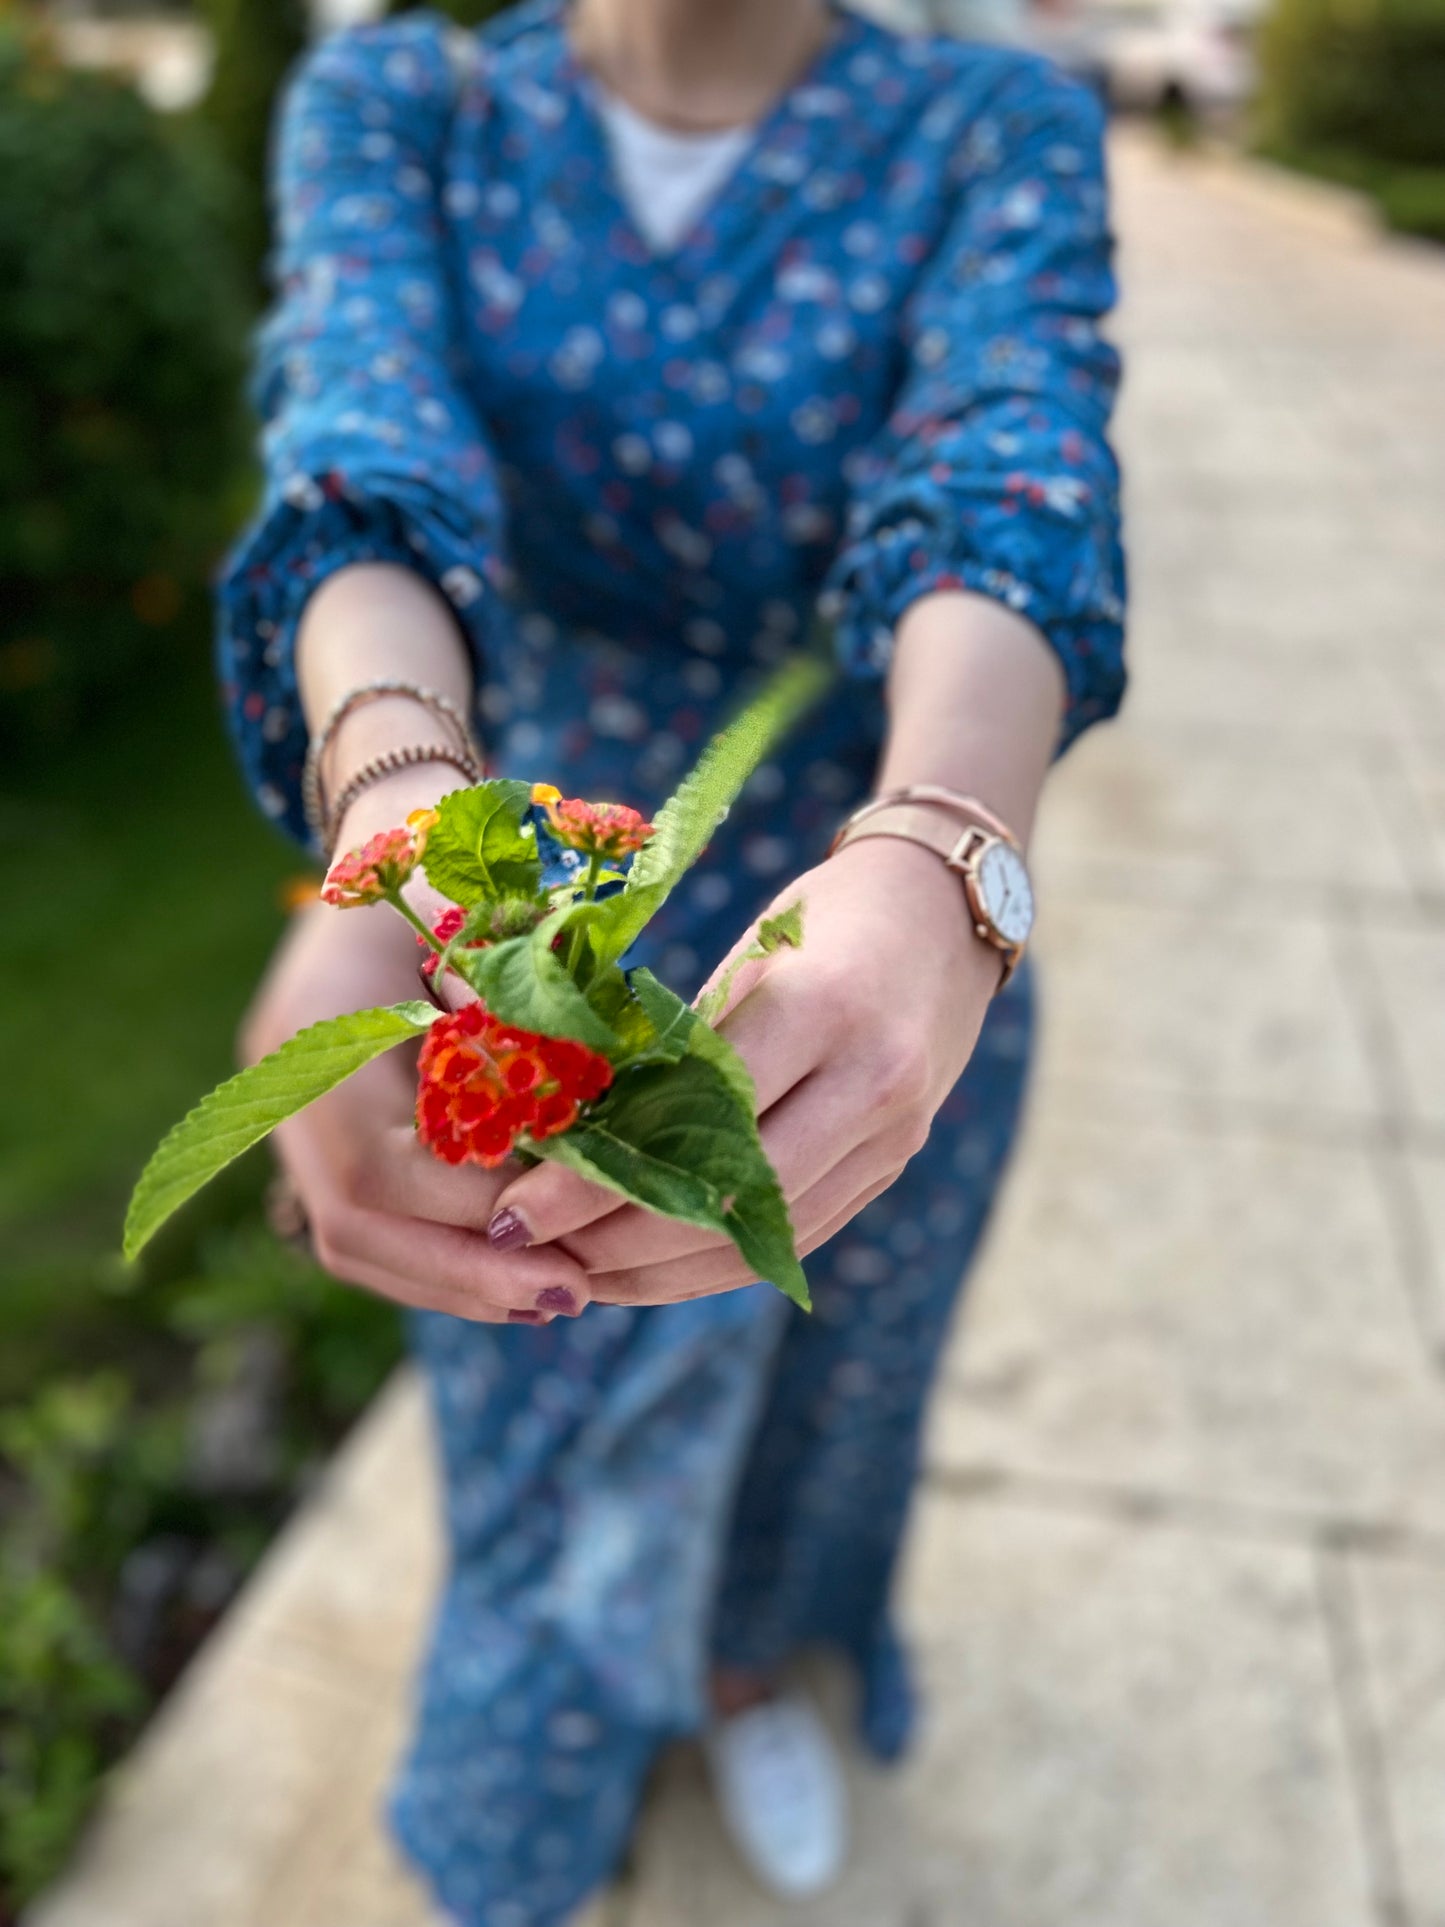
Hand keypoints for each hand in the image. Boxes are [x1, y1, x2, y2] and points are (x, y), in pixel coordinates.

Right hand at [242, 770, 592, 1324]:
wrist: (392, 834)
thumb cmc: (464, 869)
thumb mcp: (502, 939)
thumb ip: (527, 1037)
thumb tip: (587, 1156)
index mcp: (320, 1025)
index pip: (385, 1167)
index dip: (478, 1218)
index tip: (568, 1241)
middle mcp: (285, 1078)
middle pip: (356, 1226)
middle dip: (469, 1276)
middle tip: (571, 1298)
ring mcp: (283, 1108)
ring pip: (352, 1241)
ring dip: (454, 1282)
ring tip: (547, 1298)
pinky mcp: (307, 1131)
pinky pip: (359, 1226)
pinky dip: (434, 1260)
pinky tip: (508, 1272)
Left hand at [486, 835, 1002, 1302]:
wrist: (948, 912)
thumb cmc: (821, 915)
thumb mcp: (746, 956)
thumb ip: (677, 1046)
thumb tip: (562, 1130)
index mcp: (822, 1005)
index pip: (689, 1121)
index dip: (594, 1181)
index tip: (515, 1209)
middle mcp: (870, 1081)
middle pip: (726, 1201)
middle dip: (614, 1242)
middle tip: (528, 1250)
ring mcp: (893, 1135)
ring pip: (760, 1240)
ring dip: (658, 1271)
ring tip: (573, 1272)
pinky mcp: (894, 1167)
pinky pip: (794, 1239)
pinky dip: (714, 1265)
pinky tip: (646, 1271)